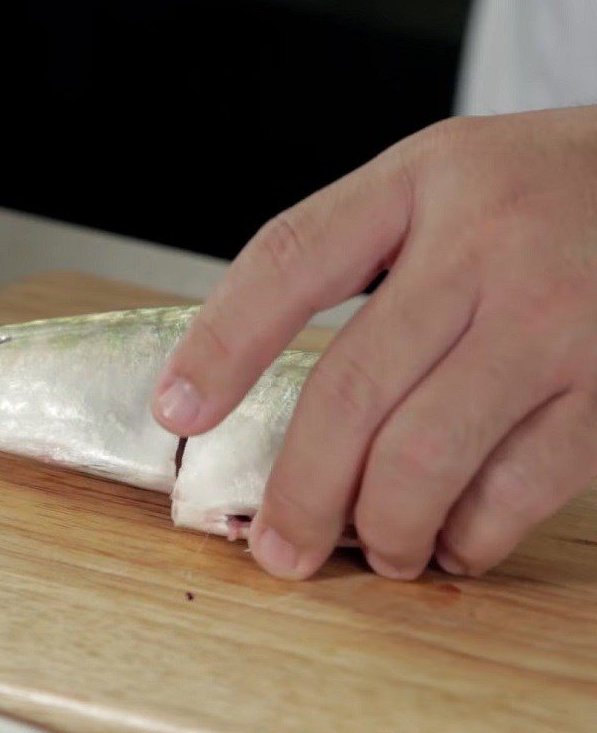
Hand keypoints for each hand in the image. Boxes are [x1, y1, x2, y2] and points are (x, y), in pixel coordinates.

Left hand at [153, 106, 596, 580]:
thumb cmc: (537, 191)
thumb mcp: (440, 182)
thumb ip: (359, 257)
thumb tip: (257, 372)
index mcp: (420, 184)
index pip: (291, 260)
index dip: (222, 344)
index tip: (178, 412)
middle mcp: (484, 247)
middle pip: (353, 390)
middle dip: (302, 489)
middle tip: (277, 546)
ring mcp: (553, 320)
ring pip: (427, 455)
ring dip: (384, 527)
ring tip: (375, 550)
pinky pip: (517, 487)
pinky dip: (468, 534)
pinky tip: (450, 541)